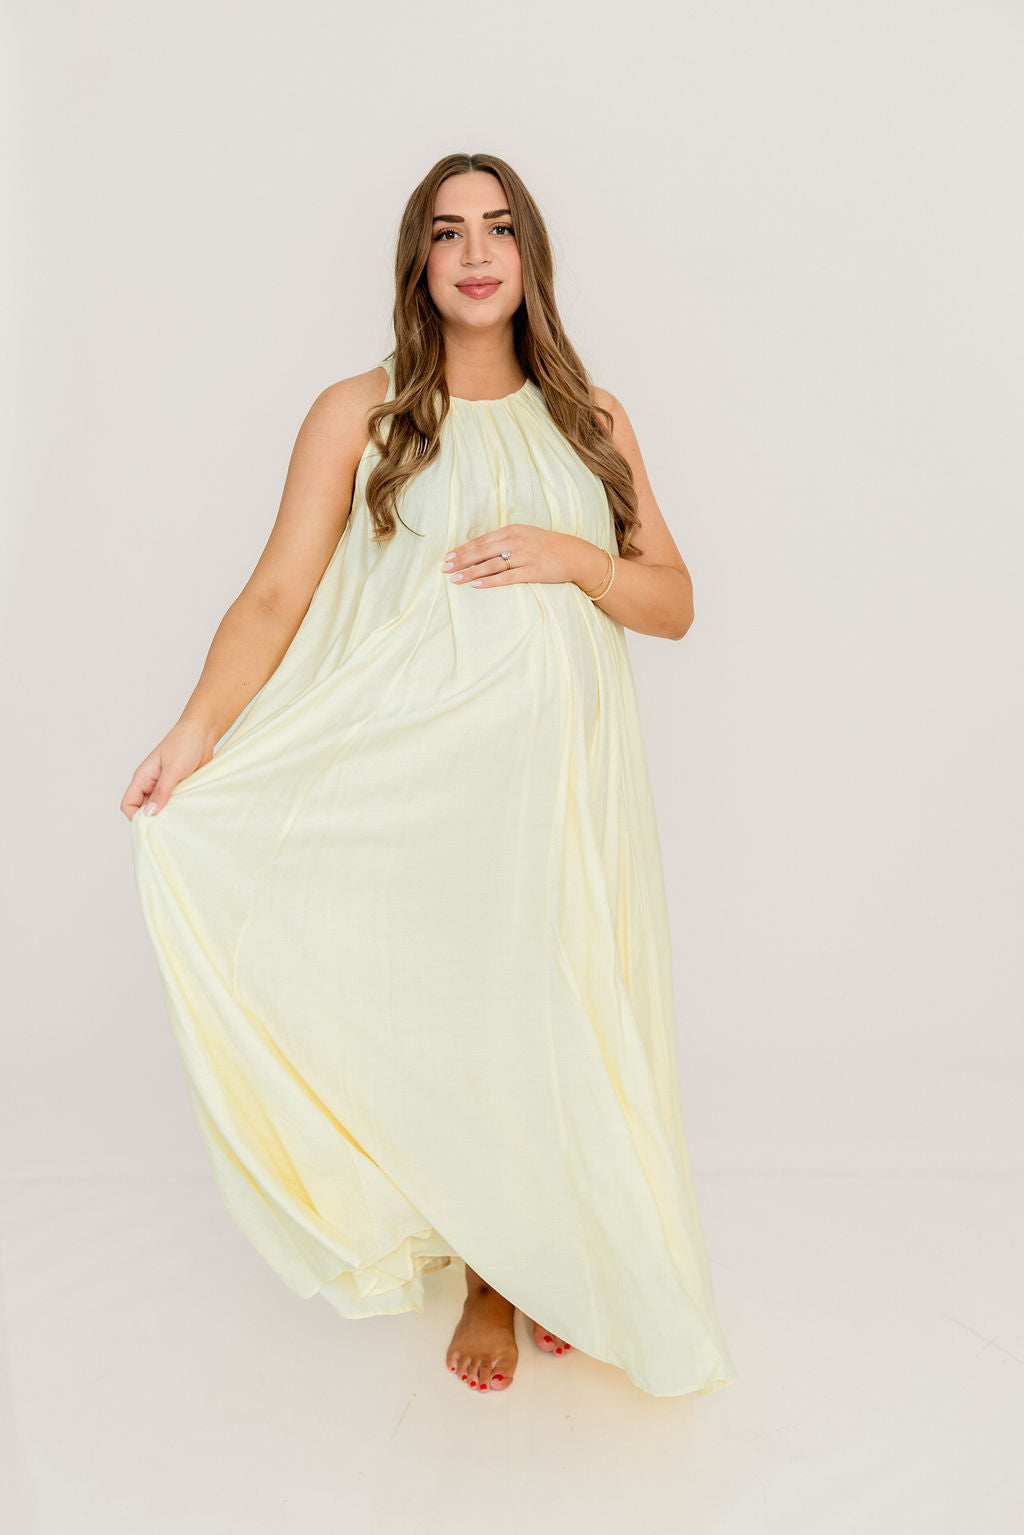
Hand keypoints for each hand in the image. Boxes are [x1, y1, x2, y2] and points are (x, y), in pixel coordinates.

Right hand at [120, 719, 214, 820]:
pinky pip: (175, 803)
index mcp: (143, 777)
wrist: (203, 732)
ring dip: (169, 814)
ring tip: (180, 819)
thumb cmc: (185, 744)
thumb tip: (149, 814)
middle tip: (169, 825)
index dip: (136, 817)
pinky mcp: (179, 787)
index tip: (152, 824)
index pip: (128, 804)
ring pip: (160, 808)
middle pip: (143, 810)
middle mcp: (151, 784)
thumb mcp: (173, 769)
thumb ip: (162, 791)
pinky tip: (188, 811)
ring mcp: (165, 786)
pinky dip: (180, 809)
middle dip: (154, 819)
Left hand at [441, 526, 597, 588]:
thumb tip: (482, 549)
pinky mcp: (532, 572)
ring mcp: (524, 556)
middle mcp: (517, 541)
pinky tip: (476, 585)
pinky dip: (489, 581)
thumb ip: (506, 540)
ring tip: (455, 579)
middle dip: (462, 560)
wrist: (575, 555)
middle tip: (445, 568)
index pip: (482, 540)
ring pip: (491, 565)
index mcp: (513, 530)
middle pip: (482, 551)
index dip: (464, 549)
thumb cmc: (548, 546)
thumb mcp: (526, 535)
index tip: (448, 556)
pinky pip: (507, 578)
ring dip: (470, 572)